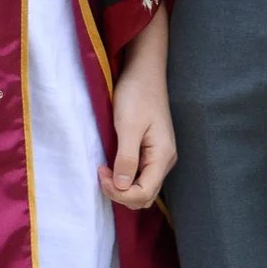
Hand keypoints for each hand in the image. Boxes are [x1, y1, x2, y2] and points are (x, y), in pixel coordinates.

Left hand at [104, 3, 176, 211]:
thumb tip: (123, 187)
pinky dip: (125, 176)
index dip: (120, 193)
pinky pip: (140, 174)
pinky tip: (112, 164)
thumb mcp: (128, 126)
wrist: (144, 72)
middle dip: (121, 193)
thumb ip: (126, 158)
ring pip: (142, 187)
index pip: (144, 194)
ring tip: (105, 169)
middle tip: (101, 173)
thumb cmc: (137, 95)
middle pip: (145, 195)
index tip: (101, 173)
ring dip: (122, 186)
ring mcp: (159, 156)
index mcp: (162, 156)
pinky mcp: (151, 150)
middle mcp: (164, 160)